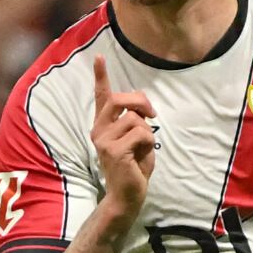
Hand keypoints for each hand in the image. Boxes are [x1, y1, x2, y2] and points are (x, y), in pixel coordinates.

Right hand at [91, 55, 156, 215]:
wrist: (128, 195)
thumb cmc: (134, 168)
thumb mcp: (137, 138)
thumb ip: (135, 120)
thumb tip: (140, 103)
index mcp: (103, 126)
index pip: (101, 97)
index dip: (100, 75)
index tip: (99, 56)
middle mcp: (99, 130)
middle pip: (121, 99)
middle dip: (141, 102)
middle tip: (153, 115)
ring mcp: (104, 140)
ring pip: (136, 119)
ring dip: (147, 133)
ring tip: (142, 149)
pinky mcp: (113, 150)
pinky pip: (141, 133)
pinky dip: (148, 143)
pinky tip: (141, 157)